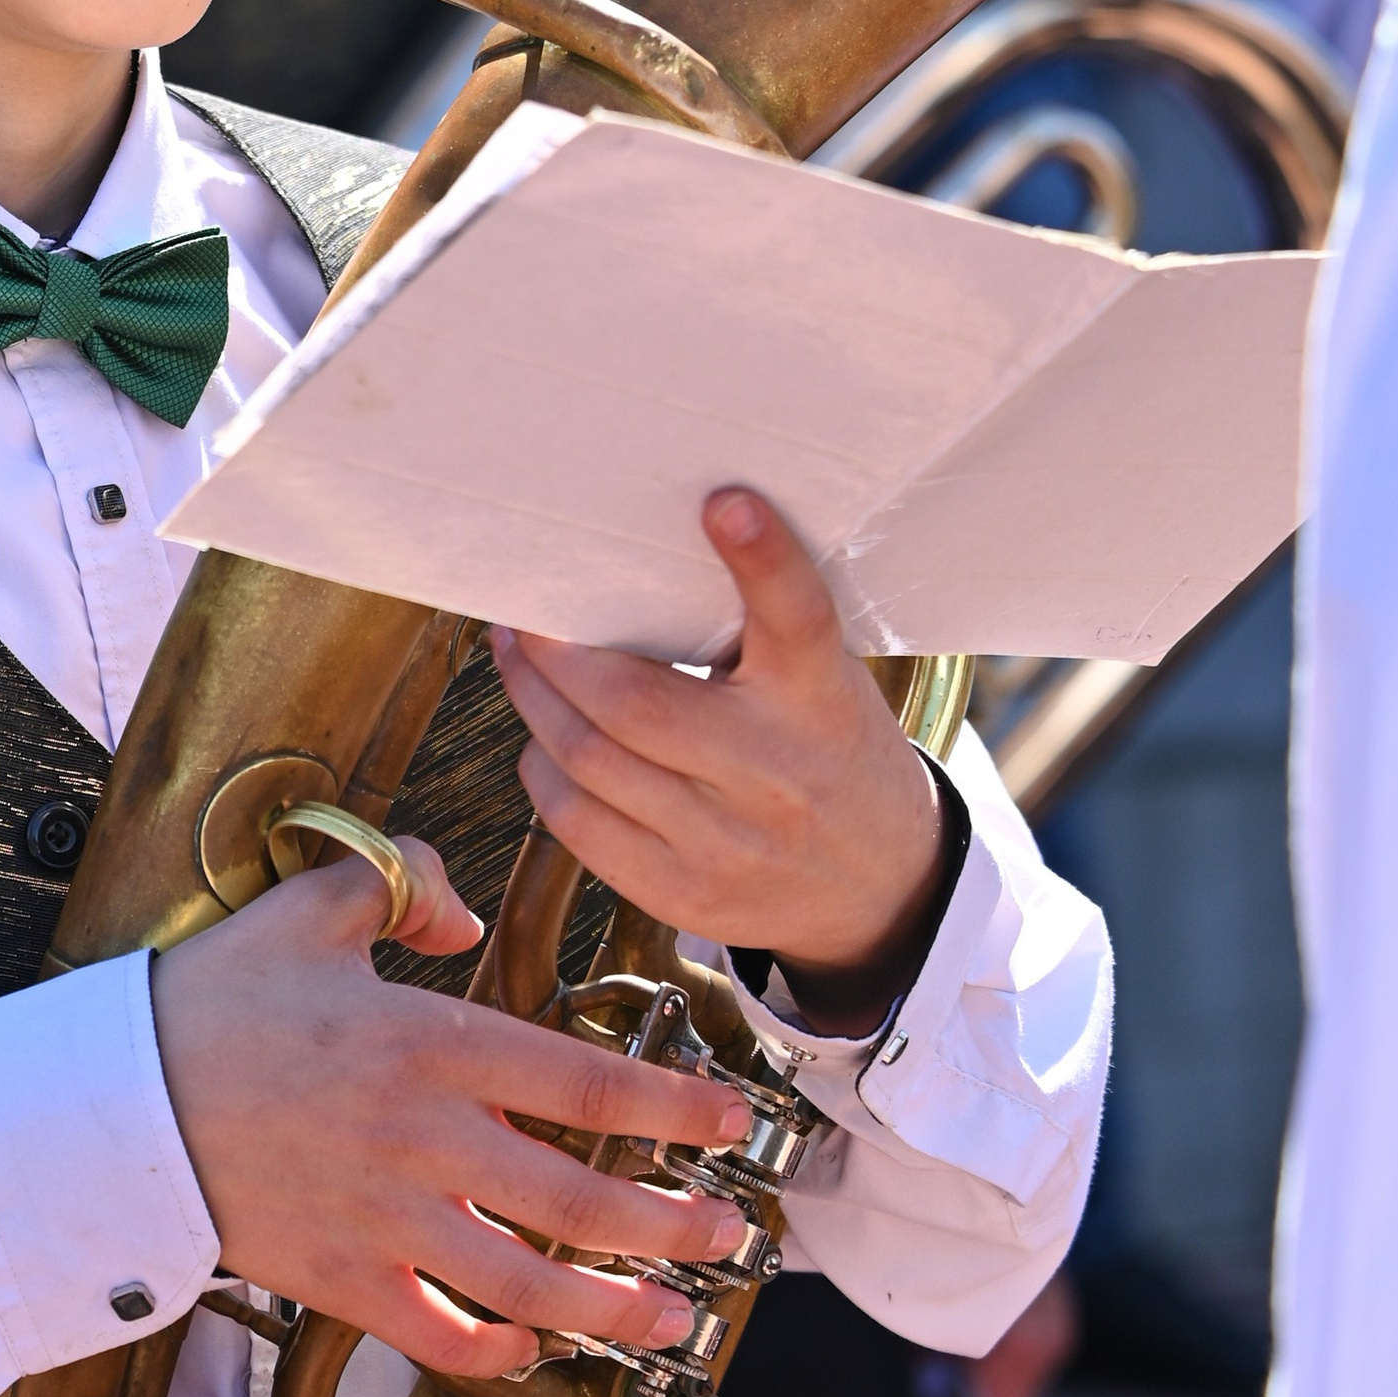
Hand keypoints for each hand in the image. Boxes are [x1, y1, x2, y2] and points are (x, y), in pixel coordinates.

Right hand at [151, 837, 754, 1387]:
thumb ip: (396, 884)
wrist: (107, 1103)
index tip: (732, 1121)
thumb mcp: (303, 910)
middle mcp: (427, 1140)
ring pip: (530, 1281)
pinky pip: (438, 1333)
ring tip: (674, 1318)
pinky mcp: (340, 1279)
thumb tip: (462, 908)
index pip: (586, 1084)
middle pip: (583, 1199)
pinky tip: (532, 1348)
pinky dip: (494, 1349)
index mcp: (431, 1045)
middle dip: (672, 1224)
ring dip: (614, 1307)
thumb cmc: (208, 1003)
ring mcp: (387, 1220)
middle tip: (732, 1235)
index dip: (674, 1108)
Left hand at [492, 488, 948, 1036]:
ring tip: (518, 659)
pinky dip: (545, 771)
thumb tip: (635, 563)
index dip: (764, 560)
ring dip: (534, 700)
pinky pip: (577, 825)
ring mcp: (728, 842)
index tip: (725, 502)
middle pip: (636, 702)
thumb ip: (758, 635)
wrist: (879, 888)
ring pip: (589, 761)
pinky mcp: (683, 894)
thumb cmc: (827, 752)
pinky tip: (544, 739)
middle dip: (557, 652)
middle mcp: (775, 772)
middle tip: (526, 614)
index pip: (799, 621)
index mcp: (820, 701)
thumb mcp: (824, 685)